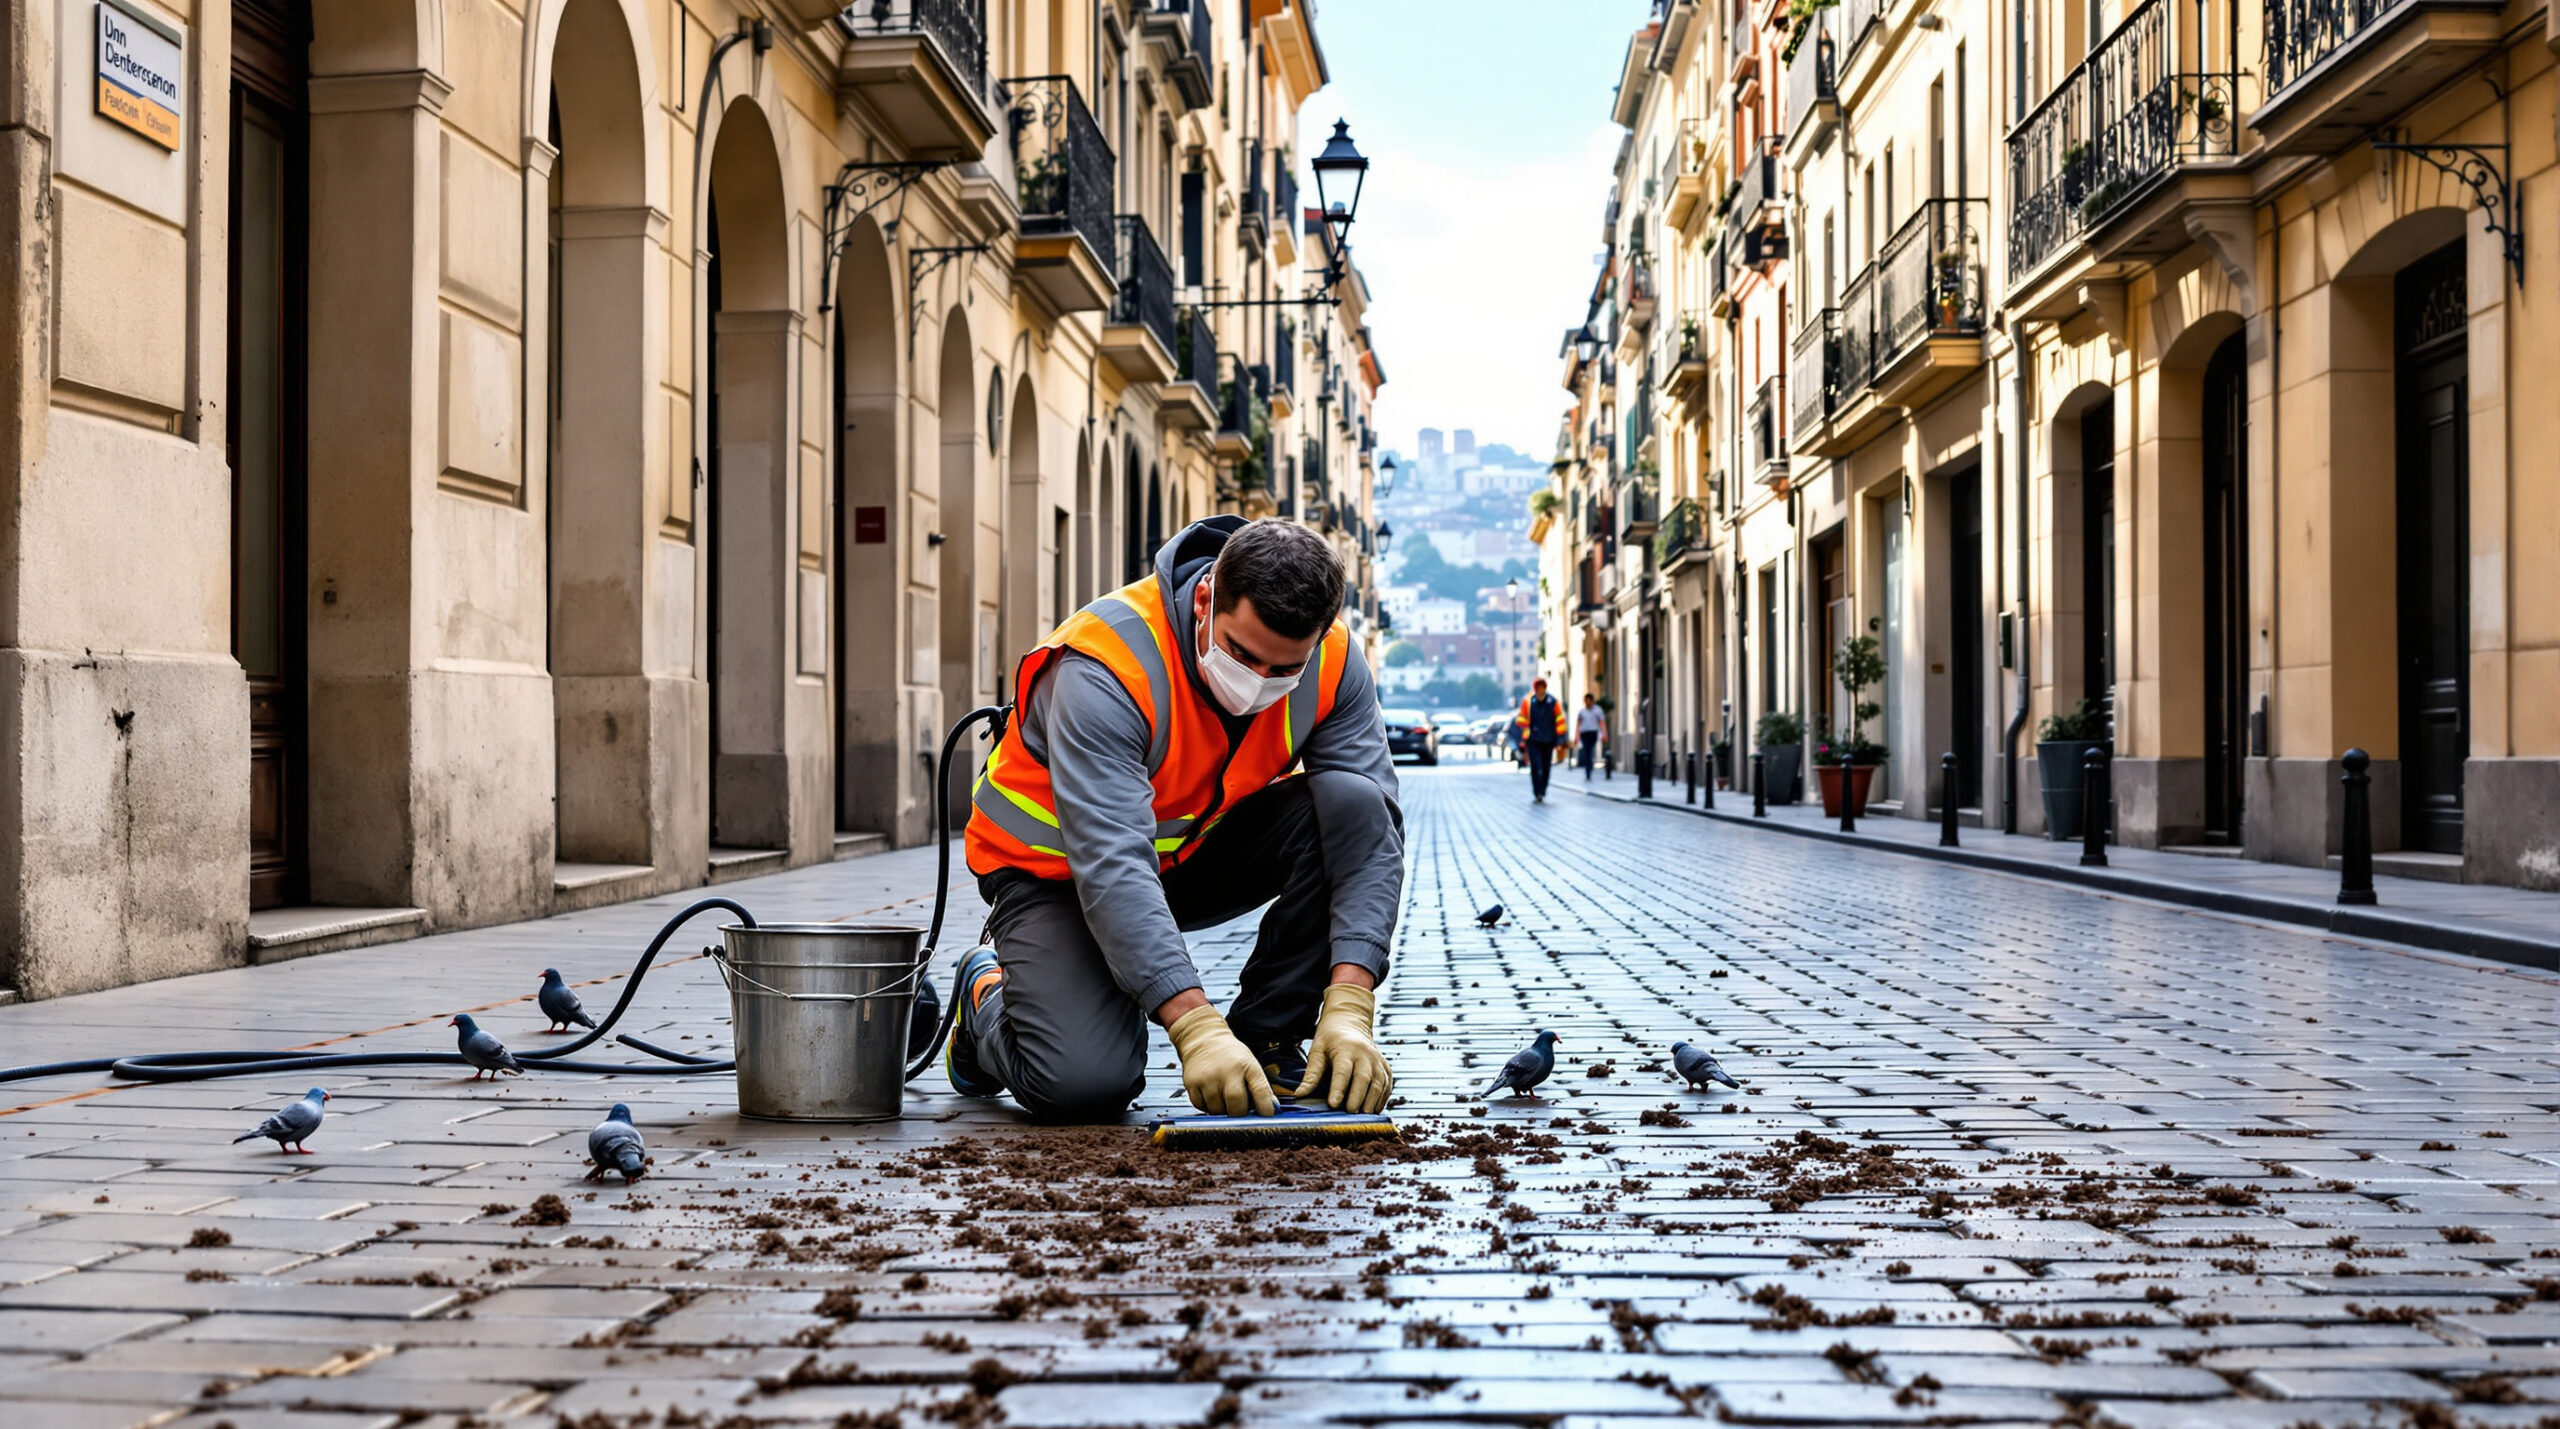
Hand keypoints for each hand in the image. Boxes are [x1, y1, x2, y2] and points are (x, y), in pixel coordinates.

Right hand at [1165, 1005, 1275, 1115]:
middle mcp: (1226, 1071)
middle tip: (1240, 1110)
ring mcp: (1207, 1078)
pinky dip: (1207, 1107)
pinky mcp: (1191, 1083)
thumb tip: (1272, 1109)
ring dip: (1223, 1111)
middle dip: (1240, 1114)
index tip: (1267, 1116)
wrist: (1203, 1038)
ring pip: (1217, 1110)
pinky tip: (1211, 1096)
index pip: (1260, 1091)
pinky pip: (1201, 1107)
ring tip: (1224, 1099)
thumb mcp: (1250, 1063)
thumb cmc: (1230, 1054)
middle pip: (1236, 1106)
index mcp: (1245, 1065)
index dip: (1265, 1107)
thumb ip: (1260, 1086)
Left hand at [1295, 983, 1391, 1112]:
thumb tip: (1299, 1095)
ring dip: (1372, 1101)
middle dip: (1357, 1097)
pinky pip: (1387, 1085)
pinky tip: (1373, 1110)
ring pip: (1379, 1083)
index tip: (1333, 1105)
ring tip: (1363, 1116)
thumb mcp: (1317, 1050)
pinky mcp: (1385, 1067)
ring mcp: (1377, 1060)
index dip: (1338, 1089)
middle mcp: (1365, 1054)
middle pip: (1364, 1078)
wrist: (1350, 1021)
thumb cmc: (1330, 1038)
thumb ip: (1311, 1074)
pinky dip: (1381, 1099)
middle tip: (1350, 1113)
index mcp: (1346, 1048)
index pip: (1342, 1071)